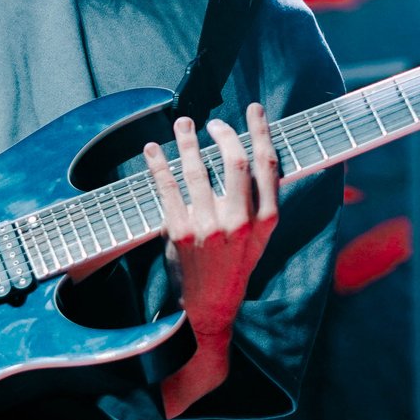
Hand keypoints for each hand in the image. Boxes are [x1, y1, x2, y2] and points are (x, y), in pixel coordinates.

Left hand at [148, 105, 279, 346]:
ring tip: (182, 124)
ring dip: (187, 141)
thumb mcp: (259, 239)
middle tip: (212, 123)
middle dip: (224, 133)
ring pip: (198, 169)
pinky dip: (158, 164)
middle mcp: (240, 221)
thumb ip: (258, 203)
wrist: (211, 309)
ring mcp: (210, 226)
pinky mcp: (182, 232)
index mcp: (265, 220)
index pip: (267, 165)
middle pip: (236, 161)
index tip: (254, 110)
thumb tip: (248, 158)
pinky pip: (168, 188)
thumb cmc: (234, 268)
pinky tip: (152, 150)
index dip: (261, 132)